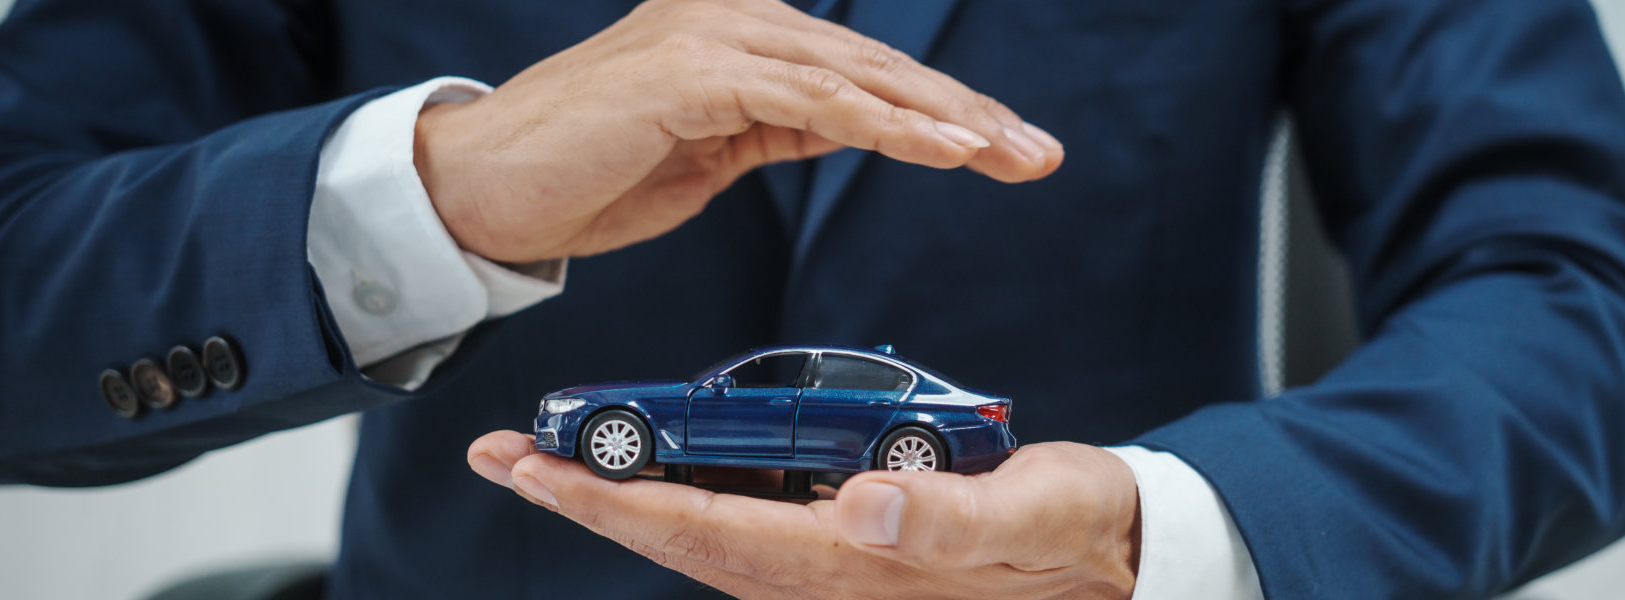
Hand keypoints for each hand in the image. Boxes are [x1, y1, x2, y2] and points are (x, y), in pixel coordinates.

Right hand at [416, 0, 1065, 263]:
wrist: (487, 191)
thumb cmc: (591, 173)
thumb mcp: (712, 152)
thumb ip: (780, 128)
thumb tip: (857, 128)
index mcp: (743, 38)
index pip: (866, 75)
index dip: (944, 110)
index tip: (1010, 147)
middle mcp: (737, 21)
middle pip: (878, 68)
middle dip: (967, 114)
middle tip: (1038, 152)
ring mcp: (716, 39)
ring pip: (858, 79)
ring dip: (943, 120)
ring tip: (1008, 154)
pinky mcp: (696, 71)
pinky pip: (810, 101)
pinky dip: (882, 125)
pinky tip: (940, 149)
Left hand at [468, 434, 1139, 598]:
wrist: (1118, 561)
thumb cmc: (1079, 530)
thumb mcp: (1036, 513)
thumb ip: (952, 518)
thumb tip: (865, 506)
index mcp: (861, 562)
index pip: (714, 528)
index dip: (621, 499)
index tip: (544, 468)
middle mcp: (831, 578)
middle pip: (682, 542)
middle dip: (589, 503)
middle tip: (506, 458)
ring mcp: (836, 572)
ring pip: (702, 540)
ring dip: (624, 504)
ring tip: (555, 465)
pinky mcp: (850, 554)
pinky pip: (743, 534)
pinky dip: (683, 506)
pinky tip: (656, 480)